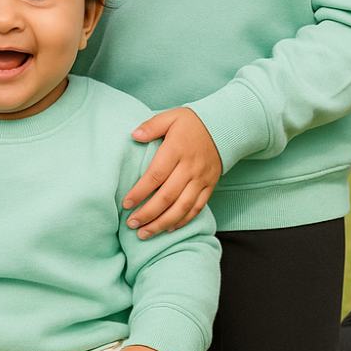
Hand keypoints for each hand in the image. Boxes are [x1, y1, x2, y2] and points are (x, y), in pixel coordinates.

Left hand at [123, 109, 221, 238]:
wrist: (225, 127)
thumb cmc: (193, 122)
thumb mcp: (171, 116)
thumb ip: (151, 126)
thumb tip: (134, 136)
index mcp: (177, 150)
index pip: (155, 176)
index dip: (140, 192)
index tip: (126, 203)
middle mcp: (189, 168)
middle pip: (167, 197)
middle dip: (148, 214)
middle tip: (132, 223)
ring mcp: (201, 179)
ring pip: (181, 207)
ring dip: (162, 223)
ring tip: (145, 233)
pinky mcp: (210, 186)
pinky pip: (197, 208)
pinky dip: (183, 220)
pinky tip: (169, 228)